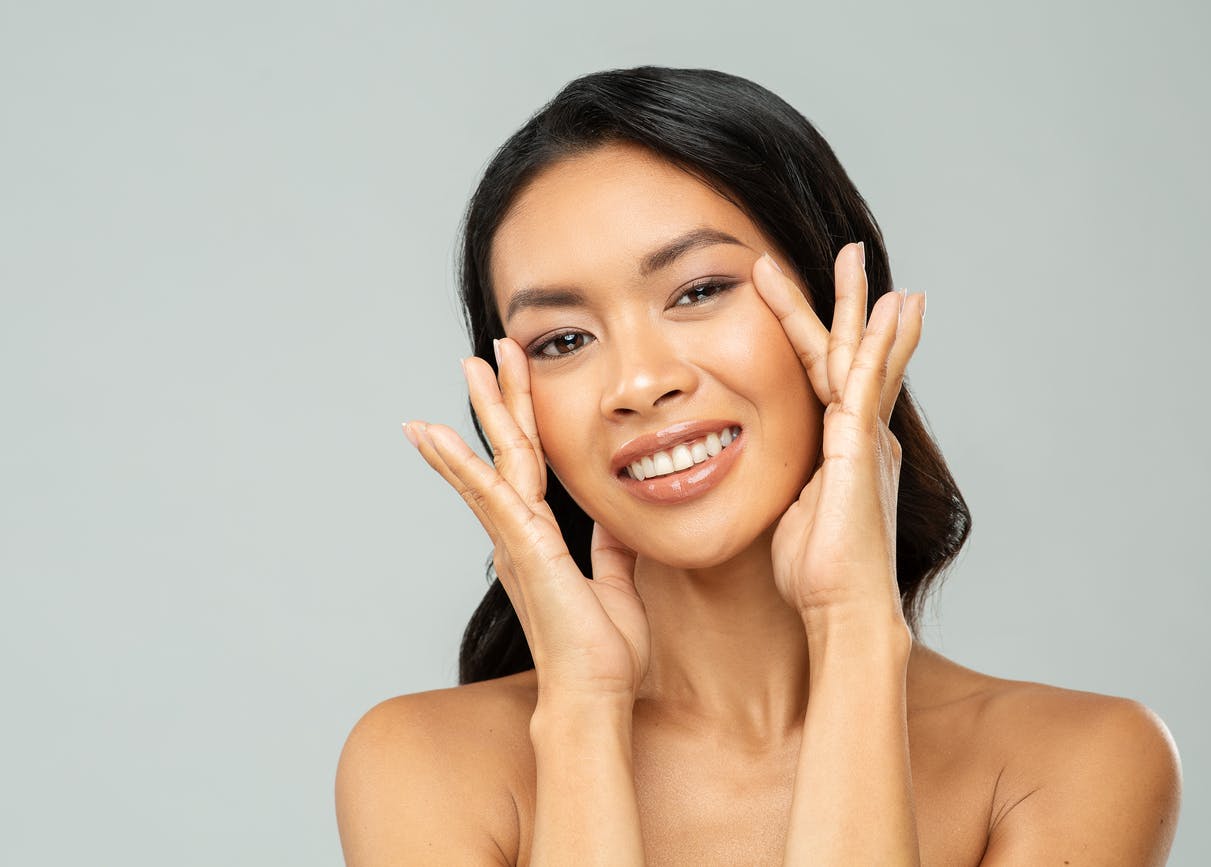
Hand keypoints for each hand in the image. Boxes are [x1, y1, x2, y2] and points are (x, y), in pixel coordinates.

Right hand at [403, 338, 650, 704]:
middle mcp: (520, 533)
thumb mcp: (617, 585)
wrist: (593, 695)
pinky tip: (434, 433)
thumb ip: (610, 550)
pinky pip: (489, 496)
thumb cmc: (601, 653)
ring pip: (493, 461)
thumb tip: (616, 520)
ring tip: (466, 366)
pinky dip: (460, 462)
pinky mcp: (522, 548)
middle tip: (485, 351)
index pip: (531, 463)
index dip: (524, 419)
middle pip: (507, 450)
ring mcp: (516, 539)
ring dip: (480, 412)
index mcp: (541, 537)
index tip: (517, 379)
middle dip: (499, 398)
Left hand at [752, 243, 924, 628]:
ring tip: (857, 259)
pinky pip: (867, 384)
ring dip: (859, 305)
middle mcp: (862, 436)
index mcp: (843, 448)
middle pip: (852, 354)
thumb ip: (791, 485)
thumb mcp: (794, 514)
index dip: (815, 334)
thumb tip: (778, 484)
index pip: (826, 376)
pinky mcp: (861, 448)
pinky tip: (889, 310)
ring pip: (861, 356)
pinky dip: (880, 344)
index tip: (808, 300)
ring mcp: (865, 439)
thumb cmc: (818, 574)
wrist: (844, 610)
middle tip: (850, 256)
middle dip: (849, 303)